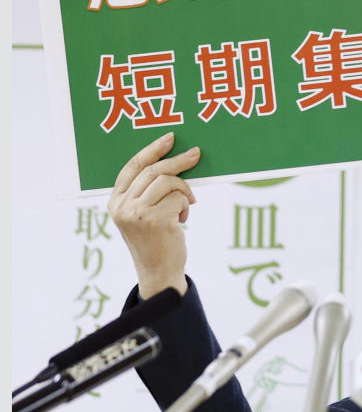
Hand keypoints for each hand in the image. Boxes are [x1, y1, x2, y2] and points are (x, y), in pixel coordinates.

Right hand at [108, 133, 200, 297]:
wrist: (159, 272)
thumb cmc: (155, 240)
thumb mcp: (142, 214)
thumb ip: (147, 192)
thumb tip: (173, 163)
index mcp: (115, 201)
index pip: (133, 167)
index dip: (152, 150)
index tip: (170, 139)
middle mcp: (122, 206)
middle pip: (153, 170)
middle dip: (177, 161)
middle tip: (195, 155)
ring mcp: (137, 213)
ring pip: (168, 182)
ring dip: (184, 190)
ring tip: (186, 204)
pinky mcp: (155, 220)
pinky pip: (179, 198)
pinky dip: (186, 205)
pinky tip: (183, 218)